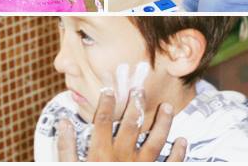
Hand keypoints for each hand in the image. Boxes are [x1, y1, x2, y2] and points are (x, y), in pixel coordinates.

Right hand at [57, 89, 186, 161]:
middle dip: (135, 104)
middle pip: (130, 124)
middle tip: (139, 89)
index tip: (108, 89)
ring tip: (167, 107)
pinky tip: (183, 141)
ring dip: (162, 123)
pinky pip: (170, 165)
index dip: (105, 103)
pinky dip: (179, 154)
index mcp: (101, 154)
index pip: (102, 121)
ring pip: (155, 141)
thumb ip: (66, 149)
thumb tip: (63, 122)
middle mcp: (122, 157)